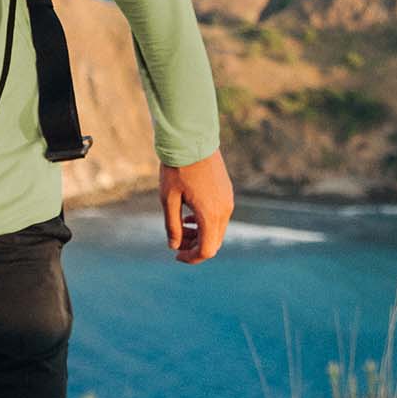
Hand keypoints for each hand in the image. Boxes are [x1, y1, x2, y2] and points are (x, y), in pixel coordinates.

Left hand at [160, 148, 232, 263]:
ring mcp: (228, 201)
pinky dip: (207, 223)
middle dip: (195, 247)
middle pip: (214, 242)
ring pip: (218, 230)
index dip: (191, 257)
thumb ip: (172, 225)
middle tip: (176, 243)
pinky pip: (220, 217)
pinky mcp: (227, 193)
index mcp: (210, 214)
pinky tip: (190, 216)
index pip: (206, 250)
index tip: (176, 255)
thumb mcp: (168, 199)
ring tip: (181, 228)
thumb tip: (174, 246)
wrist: (192, 139)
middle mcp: (224, 210)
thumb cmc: (177, 168)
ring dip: (201, 235)